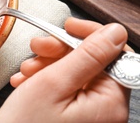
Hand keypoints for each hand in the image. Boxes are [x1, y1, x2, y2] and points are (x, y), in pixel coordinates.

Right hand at [0, 17, 131, 121]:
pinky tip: (27, 82)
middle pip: (92, 63)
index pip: (114, 54)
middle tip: (37, 48)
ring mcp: (91, 116)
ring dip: (48, 65)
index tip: (67, 26)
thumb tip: (114, 32)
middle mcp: (106, 111)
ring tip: (26, 72)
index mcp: (109, 103)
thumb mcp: (53, 83)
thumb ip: (87, 55)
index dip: (90, 35)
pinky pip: (67, 89)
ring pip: (75, 74)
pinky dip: (46, 80)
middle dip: (61, 51)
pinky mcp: (75, 118)